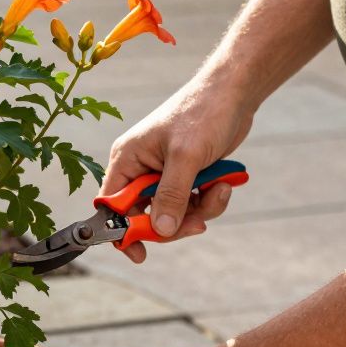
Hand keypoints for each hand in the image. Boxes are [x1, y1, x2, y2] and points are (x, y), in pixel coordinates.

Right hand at [101, 77, 253, 262]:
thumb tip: (159, 231)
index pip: (111, 204)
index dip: (121, 230)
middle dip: (172, 223)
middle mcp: (141, 169)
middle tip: (196, 226)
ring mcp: (165, 174)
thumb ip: (171, 196)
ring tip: (219, 191)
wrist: (234, 94)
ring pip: (173, 213)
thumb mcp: (185, 157)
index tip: (139, 252)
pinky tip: (224, 184)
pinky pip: (192, 204)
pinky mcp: (187, 176)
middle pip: (145, 216)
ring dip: (199, 210)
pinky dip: (209, 200)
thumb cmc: (202, 114)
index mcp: (128, 159)